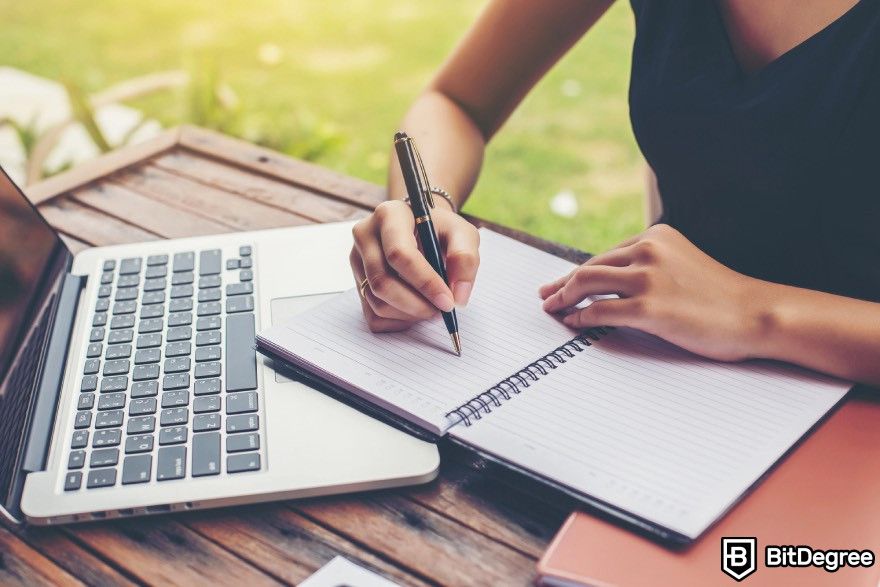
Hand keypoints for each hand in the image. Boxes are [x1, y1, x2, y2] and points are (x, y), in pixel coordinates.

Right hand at [350, 200, 479, 331]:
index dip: (425, 282)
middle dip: (416, 305)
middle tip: (441, 311)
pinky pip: (373, 316)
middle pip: (382, 282)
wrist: (422, 231)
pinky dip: (399, 322)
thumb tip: (458, 297)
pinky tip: (416, 310)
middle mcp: (365, 236)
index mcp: (389, 215)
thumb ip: (466, 259)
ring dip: (410, 315)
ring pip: (377, 303)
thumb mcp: (462, 234)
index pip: (399, 254)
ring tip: (432, 307)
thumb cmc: (440, 231)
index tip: (447, 302)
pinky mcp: (357, 283)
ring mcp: (357, 261)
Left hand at [539, 224, 765, 360]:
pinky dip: (580, 316)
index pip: (606, 255)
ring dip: (564, 297)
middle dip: (562, 283)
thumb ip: (651, 264)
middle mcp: (648, 250)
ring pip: (587, 282)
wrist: (756, 313)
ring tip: (553, 310)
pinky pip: (599, 310)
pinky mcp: (648, 307)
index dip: (578, 271)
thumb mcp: (683, 263)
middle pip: (590, 266)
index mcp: (656, 236)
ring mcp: (647, 278)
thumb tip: (612, 281)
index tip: (561, 283)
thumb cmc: (721, 296)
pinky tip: (574, 322)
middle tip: (546, 297)